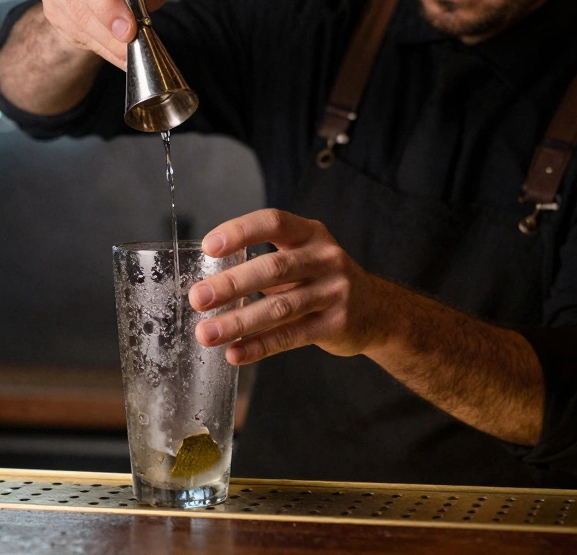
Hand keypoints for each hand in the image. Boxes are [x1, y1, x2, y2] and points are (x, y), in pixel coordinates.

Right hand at [39, 0, 174, 68]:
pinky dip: (97, 45)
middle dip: (107, 26)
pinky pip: (72, 32)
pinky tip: (113, 49)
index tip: (129, 27)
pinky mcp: (49, 7)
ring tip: (127, 52)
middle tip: (129, 45)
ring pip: (76, 20)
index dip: (106, 1)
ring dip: (105, 41)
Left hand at [188, 209, 394, 365]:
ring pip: (279, 308)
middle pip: (273, 268)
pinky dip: (259, 346)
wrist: (378, 310)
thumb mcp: (302, 257)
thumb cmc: (322, 281)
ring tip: (207, 333)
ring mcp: (334, 291)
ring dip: (238, 322)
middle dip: (231, 284)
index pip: (272, 222)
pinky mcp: (336, 324)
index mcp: (310, 233)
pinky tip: (235, 353)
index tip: (208, 247)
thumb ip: (263, 263)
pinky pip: (291, 336)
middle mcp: (325, 258)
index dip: (240, 231)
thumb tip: (206, 282)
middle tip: (198, 298)